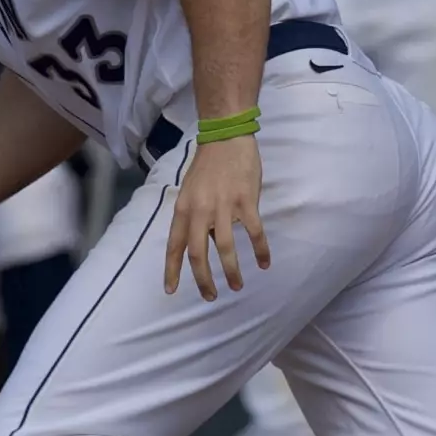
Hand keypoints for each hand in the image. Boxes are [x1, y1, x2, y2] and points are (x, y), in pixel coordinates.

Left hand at [164, 133, 268, 300]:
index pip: (174, 245)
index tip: (171, 290)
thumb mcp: (190, 191)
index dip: (172, 270)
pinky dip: (260, 250)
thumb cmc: (207, 165)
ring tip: (237, 286)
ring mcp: (224, 207)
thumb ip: (193, 217)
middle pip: (198, 254)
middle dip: (204, 279)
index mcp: (184, 209)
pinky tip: (264, 263)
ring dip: (231, 271)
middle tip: (210, 297)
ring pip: (225, 248)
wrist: (226, 138)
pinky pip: (254, 232)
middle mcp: (200, 211)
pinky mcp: (246, 202)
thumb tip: (201, 241)